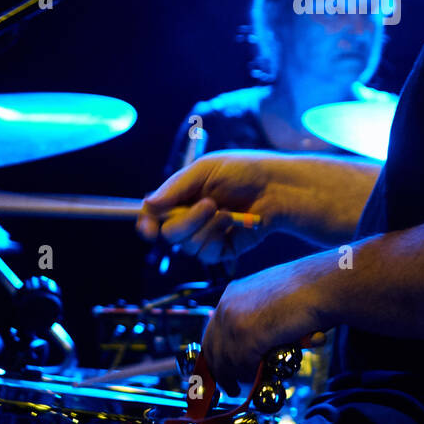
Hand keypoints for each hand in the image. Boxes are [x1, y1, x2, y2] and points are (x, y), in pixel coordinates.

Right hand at [137, 151, 283, 264]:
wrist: (277, 187)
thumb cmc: (243, 171)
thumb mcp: (205, 169)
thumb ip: (175, 188)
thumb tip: (148, 204)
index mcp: (181, 196)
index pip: (153, 215)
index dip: (147, 224)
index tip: (148, 230)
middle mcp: (190, 217)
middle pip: (168, 234)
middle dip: (187, 221)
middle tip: (209, 204)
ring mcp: (205, 235)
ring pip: (187, 246)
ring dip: (208, 226)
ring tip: (228, 210)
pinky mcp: (222, 250)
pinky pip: (206, 254)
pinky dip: (219, 236)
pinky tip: (234, 222)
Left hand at [200, 259, 327, 395]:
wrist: (323, 286)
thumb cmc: (308, 291)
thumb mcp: (272, 300)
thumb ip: (257, 318)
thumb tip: (250, 345)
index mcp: (232, 294)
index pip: (212, 332)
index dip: (217, 354)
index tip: (223, 369)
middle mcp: (227, 305)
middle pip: (212, 349)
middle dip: (221, 371)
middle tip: (232, 386)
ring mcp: (235, 321)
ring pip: (226, 361)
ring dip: (239, 376)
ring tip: (252, 382)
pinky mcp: (248, 335)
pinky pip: (242, 366)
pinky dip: (252, 375)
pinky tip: (262, 374)